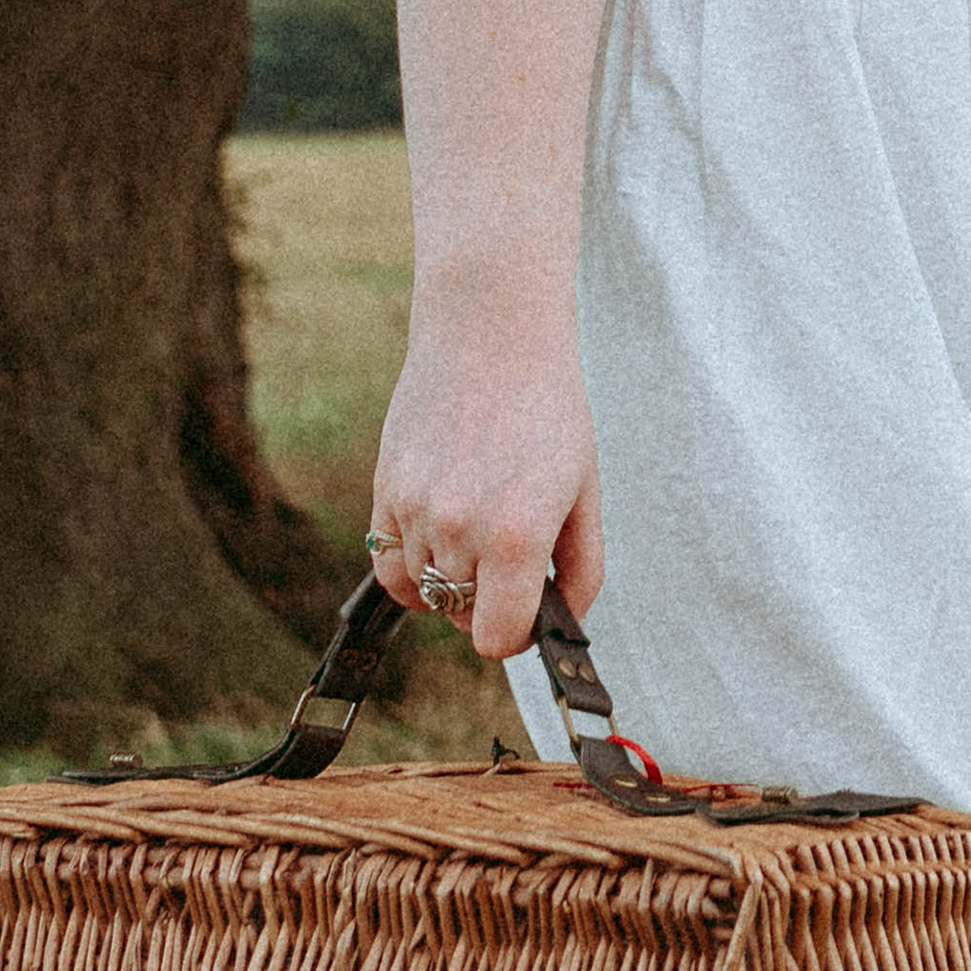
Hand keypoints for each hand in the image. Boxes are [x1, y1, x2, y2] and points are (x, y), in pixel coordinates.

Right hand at [367, 319, 602, 668]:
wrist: (491, 332)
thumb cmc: (549, 408)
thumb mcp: (585, 491)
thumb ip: (582, 568)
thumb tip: (565, 623)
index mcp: (516, 535)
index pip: (496, 638)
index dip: (516, 637)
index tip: (530, 617)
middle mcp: (457, 527)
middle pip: (460, 617)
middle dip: (490, 603)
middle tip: (514, 563)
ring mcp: (413, 508)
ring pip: (423, 591)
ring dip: (451, 578)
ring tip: (481, 528)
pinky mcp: (385, 487)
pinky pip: (387, 564)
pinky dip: (410, 568)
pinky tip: (440, 539)